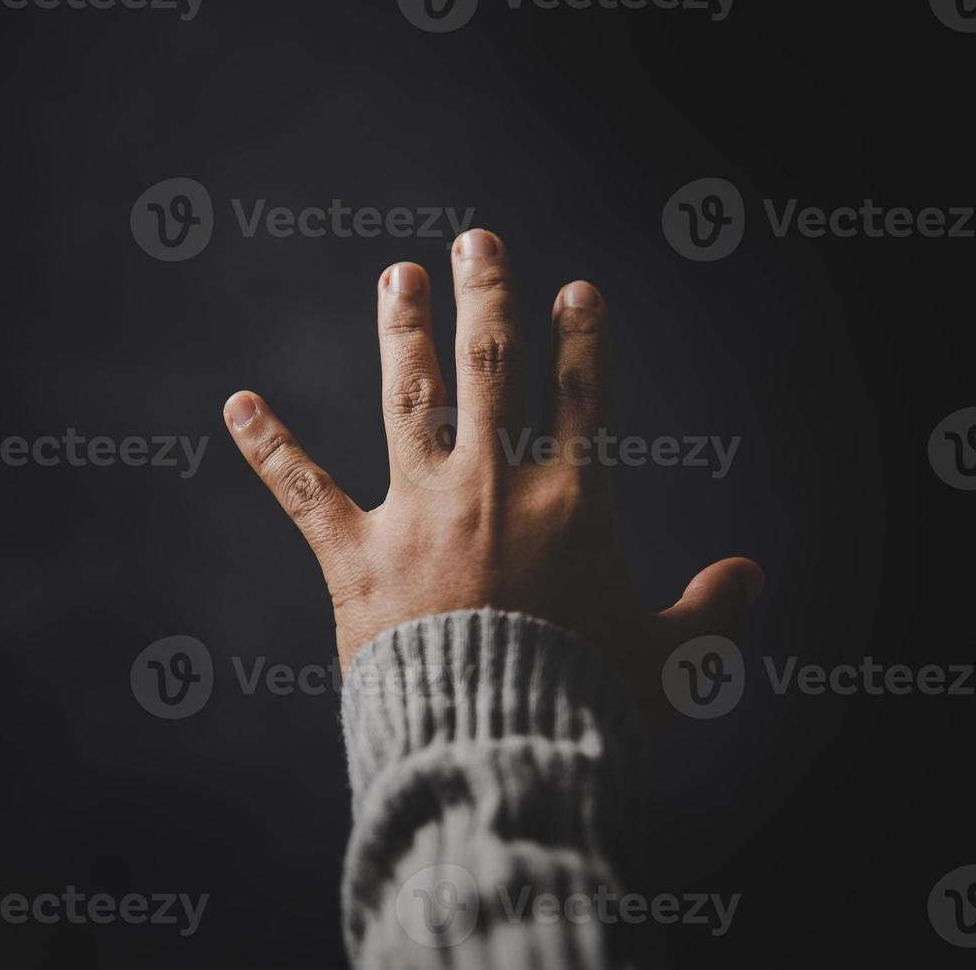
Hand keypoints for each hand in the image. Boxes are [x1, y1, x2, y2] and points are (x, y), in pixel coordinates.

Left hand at [223, 229, 762, 682]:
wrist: (495, 747)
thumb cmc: (586, 705)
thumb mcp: (664, 661)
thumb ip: (709, 613)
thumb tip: (751, 576)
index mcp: (573, 505)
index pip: (581, 397)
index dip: (582, 337)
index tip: (575, 289)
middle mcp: (495, 489)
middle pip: (493, 370)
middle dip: (488, 298)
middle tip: (477, 239)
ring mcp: (420, 515)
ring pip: (409, 401)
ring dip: (403, 332)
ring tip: (398, 276)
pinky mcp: (356, 557)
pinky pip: (305, 490)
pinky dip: (269, 446)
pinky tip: (236, 403)